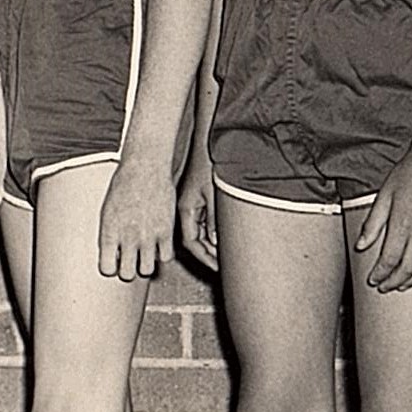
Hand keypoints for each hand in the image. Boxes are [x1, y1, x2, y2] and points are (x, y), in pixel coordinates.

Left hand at [97, 152, 176, 281]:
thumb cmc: (124, 184)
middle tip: (129, 261)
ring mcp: (149, 236)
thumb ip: (109, 233)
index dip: (110, 268)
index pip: (107, 268)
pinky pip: (166, 257)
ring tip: (144, 254)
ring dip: (145, 264)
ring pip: (148, 270)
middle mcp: (129, 237)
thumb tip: (111, 251)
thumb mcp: (107, 210)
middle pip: (127, 274)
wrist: (145, 168)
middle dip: (127, 270)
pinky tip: (158, 245)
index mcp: (110, 232)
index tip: (113, 263)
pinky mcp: (166, 231)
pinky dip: (162, 254)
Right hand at [174, 154, 218, 272]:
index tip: (216, 267)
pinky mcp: (198, 199)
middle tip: (224, 263)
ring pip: (199, 232)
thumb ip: (214, 219)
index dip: (204, 257)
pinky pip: (203, 222)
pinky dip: (213, 232)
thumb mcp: (215, 195)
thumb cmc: (209, 163)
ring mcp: (191, 204)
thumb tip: (214, 241)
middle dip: (209, 254)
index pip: (191, 242)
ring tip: (226, 252)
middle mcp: (186, 209)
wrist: (209, 144)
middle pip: (194, 240)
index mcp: (185, 209)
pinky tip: (224, 235)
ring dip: (211, 243)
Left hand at [356, 137, 411, 292]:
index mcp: (402, 223)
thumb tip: (361, 246)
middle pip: (407, 268)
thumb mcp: (383, 196)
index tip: (373, 279)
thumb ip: (373, 224)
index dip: (380, 274)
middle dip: (394, 281)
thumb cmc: (409, 173)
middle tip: (384, 286)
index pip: (388, 259)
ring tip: (401, 284)